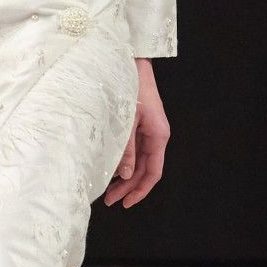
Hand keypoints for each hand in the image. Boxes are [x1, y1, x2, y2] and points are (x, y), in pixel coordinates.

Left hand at [103, 59, 168, 206]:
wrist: (131, 63)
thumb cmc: (130, 88)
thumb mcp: (126, 121)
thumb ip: (125, 149)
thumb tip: (125, 175)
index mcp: (158, 136)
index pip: (153, 172)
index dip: (140, 190)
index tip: (126, 203)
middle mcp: (156, 136)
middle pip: (145, 170)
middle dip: (128, 187)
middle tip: (110, 200)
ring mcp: (148, 131)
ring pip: (139, 162)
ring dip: (125, 177)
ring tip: (108, 189)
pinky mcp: (140, 126)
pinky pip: (134, 150)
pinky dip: (124, 162)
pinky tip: (111, 169)